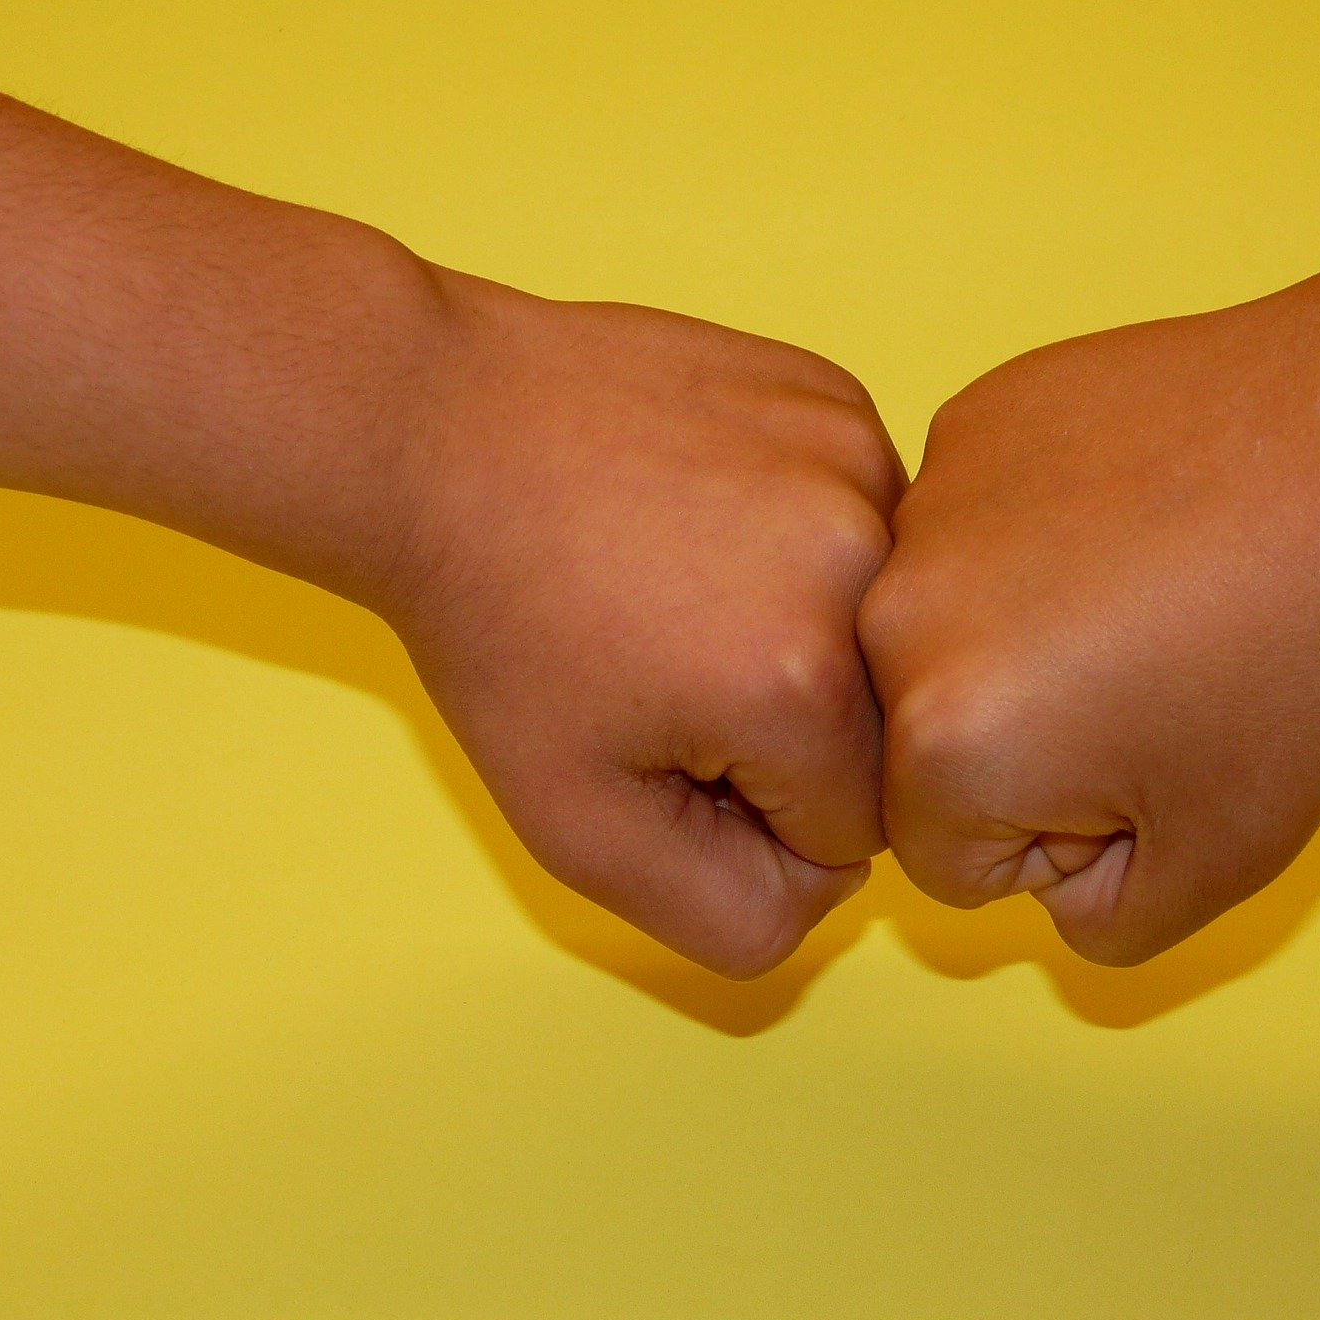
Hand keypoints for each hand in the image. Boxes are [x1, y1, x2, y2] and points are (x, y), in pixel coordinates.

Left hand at [389, 277, 903, 976]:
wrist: (437, 432)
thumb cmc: (497, 631)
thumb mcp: (579, 833)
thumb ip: (732, 918)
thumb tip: (827, 886)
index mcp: (807, 685)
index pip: (857, 832)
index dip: (752, 810)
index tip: (662, 735)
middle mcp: (864, 564)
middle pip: (882, 727)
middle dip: (787, 727)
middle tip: (667, 660)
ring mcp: (857, 461)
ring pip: (880, 622)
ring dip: (806, 628)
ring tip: (681, 578)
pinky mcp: (838, 401)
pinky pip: (864, 522)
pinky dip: (800, 537)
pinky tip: (702, 511)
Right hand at [858, 274, 1319, 964]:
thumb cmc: (1299, 655)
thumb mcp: (1221, 863)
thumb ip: (1102, 924)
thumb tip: (1049, 882)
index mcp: (940, 743)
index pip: (946, 858)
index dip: (1059, 840)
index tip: (1151, 762)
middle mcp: (895, 618)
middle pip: (929, 740)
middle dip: (1027, 739)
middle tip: (1157, 680)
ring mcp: (928, 502)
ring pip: (949, 627)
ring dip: (1024, 634)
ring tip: (1156, 590)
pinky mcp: (972, 419)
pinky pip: (976, 526)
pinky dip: (1040, 533)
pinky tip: (1139, 512)